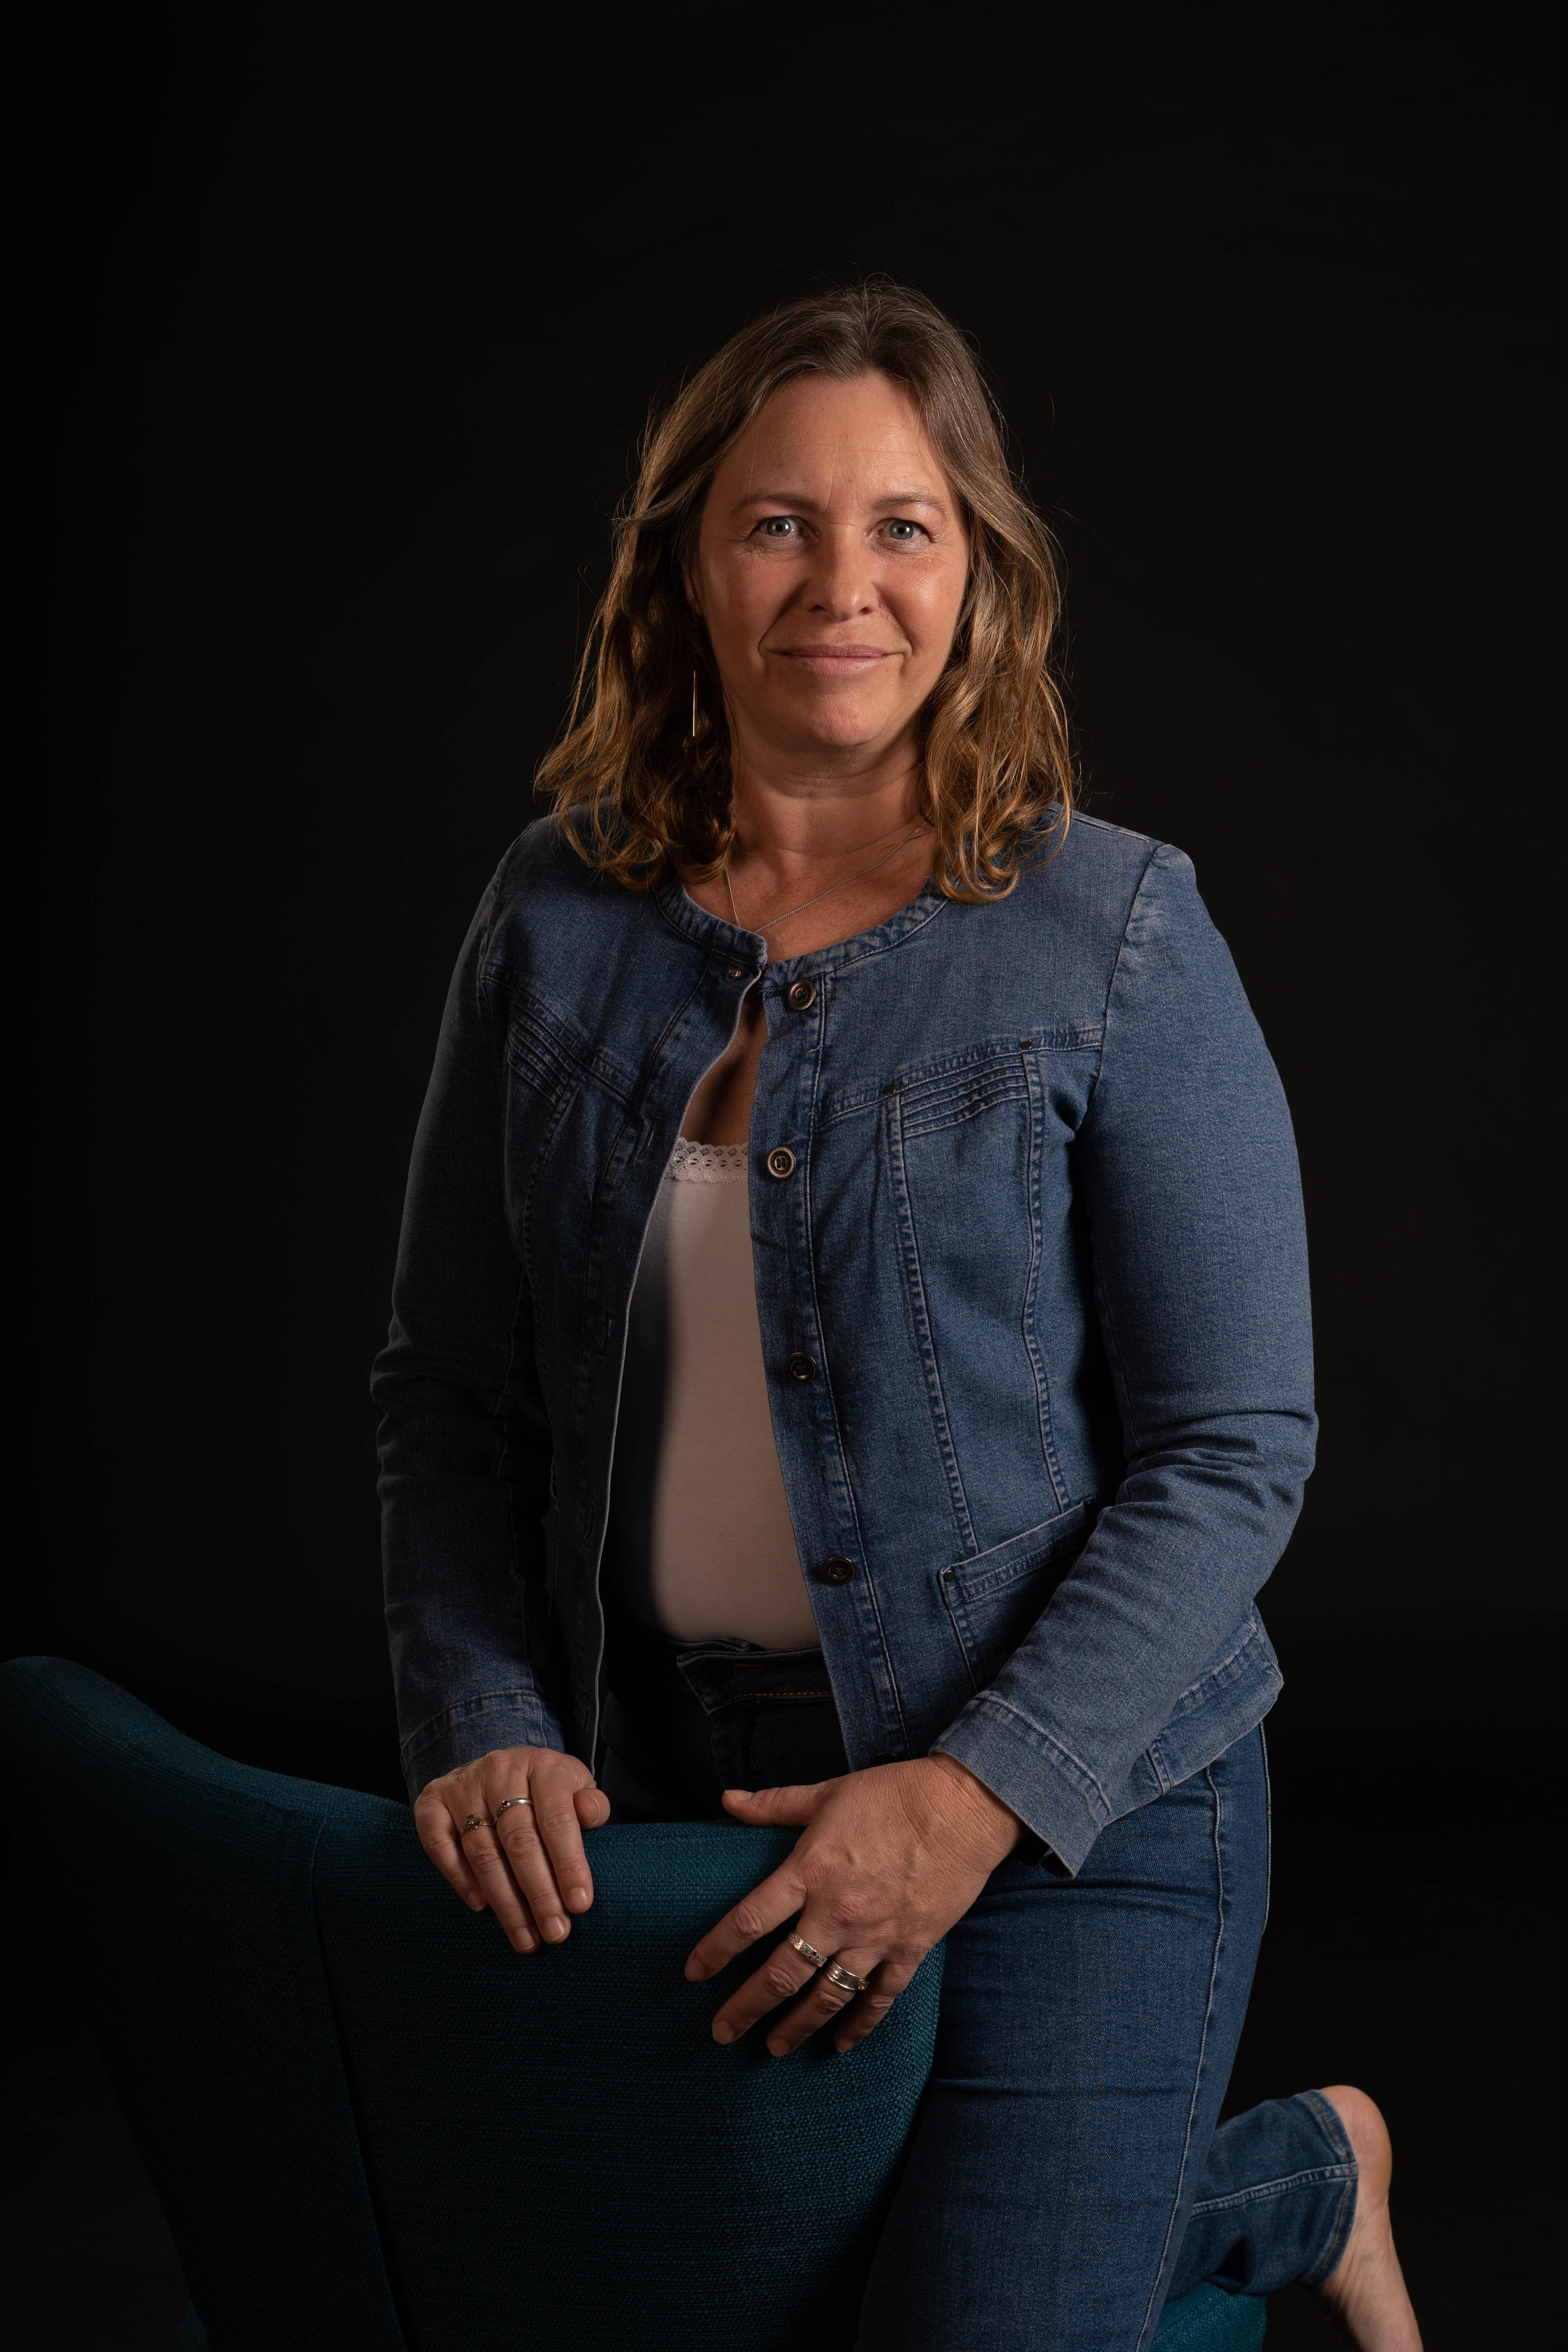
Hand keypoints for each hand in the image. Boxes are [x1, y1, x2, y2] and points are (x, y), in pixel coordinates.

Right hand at [416, 1745, 607, 1952]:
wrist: (501, 1768)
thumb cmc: (546, 1790)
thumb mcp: (576, 1789)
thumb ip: (590, 1804)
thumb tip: (591, 1814)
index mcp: (542, 1765)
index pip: (556, 1818)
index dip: (568, 1863)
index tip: (580, 1905)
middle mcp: (499, 1770)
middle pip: (519, 1840)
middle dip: (539, 1893)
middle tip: (555, 1932)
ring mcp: (462, 1785)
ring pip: (483, 1851)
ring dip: (505, 1901)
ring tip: (525, 1937)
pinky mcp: (432, 1801)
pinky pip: (440, 1846)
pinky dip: (460, 1879)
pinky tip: (482, 1906)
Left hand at [684, 1755, 1022, 2053]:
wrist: (963, 1807)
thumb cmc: (893, 1793)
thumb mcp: (827, 1792)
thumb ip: (773, 1804)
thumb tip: (726, 1800)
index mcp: (810, 1870)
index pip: (748, 1921)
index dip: (715, 1950)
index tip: (693, 1973)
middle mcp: (836, 1911)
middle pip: (781, 1972)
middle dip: (747, 2006)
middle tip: (722, 2032)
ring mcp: (875, 1937)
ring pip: (826, 1995)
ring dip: (796, 2025)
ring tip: (774, 2046)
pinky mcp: (910, 1949)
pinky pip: (879, 1999)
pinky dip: (858, 2026)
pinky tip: (839, 2046)